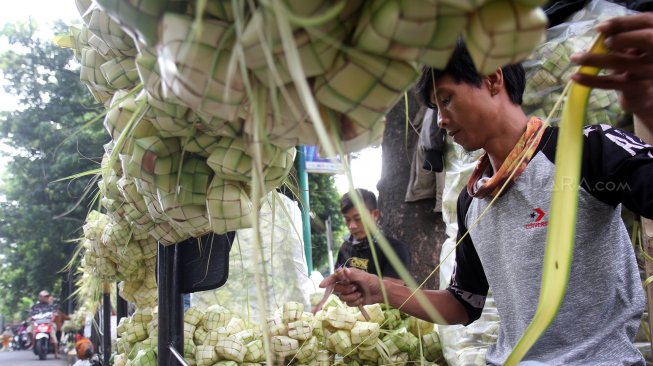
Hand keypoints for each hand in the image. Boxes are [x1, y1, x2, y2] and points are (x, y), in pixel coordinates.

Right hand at [319, 268, 381, 306]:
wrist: (380, 293)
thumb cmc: (373, 282)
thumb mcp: (365, 277)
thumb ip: (353, 275)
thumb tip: (343, 270)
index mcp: (347, 275)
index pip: (334, 277)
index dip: (327, 281)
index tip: (321, 286)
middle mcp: (345, 283)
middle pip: (337, 289)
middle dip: (346, 290)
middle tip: (356, 288)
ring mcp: (347, 292)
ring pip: (342, 298)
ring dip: (352, 297)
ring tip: (360, 294)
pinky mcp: (351, 300)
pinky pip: (348, 304)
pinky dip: (355, 302)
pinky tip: (361, 299)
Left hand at [570, 13, 652, 129]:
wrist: (644, 95)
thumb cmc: (635, 65)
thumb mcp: (631, 48)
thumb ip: (621, 36)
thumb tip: (601, 29)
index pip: (647, 22)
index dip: (624, 22)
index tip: (600, 27)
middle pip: (646, 39)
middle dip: (620, 37)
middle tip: (601, 42)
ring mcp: (649, 71)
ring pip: (620, 61)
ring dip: (594, 59)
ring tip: (575, 58)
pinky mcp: (636, 88)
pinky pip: (611, 82)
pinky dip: (590, 79)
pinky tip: (576, 77)